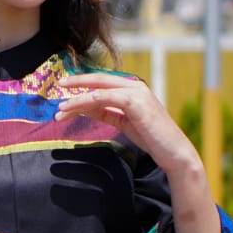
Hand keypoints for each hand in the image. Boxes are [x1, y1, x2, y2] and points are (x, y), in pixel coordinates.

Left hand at [54, 71, 198, 176]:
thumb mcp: (124, 123)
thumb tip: (85, 108)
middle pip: (99, 80)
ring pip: (99, 90)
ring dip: (77, 99)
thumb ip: (107, 112)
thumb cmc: (152, 139)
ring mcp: (137, 92)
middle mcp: (135, 86)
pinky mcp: (136, 102)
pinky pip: (105, 98)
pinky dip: (88, 102)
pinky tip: (74, 108)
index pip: (104, 83)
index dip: (84, 83)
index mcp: (133, 89)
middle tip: (59, 85)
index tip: (66, 88)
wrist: (173, 152)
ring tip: (60, 109)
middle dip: (77, 82)